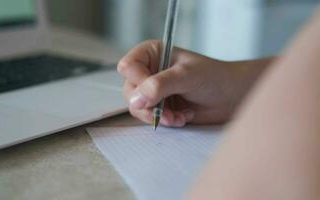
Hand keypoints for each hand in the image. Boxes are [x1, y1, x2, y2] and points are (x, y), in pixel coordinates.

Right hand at [118, 40, 265, 126]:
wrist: (231, 97)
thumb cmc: (214, 78)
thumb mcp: (186, 76)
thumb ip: (159, 85)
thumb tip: (136, 100)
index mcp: (153, 53)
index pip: (128, 67)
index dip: (138, 81)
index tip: (156, 92)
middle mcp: (149, 70)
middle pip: (130, 90)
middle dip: (149, 104)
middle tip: (168, 111)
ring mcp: (153, 90)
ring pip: (137, 106)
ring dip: (158, 115)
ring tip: (178, 116)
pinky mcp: (160, 106)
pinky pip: (150, 117)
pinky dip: (165, 120)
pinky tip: (183, 117)